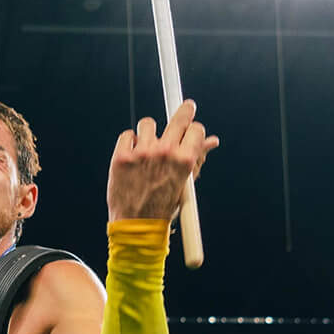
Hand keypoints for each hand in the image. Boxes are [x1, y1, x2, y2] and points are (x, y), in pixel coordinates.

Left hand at [108, 100, 217, 220]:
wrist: (136, 226)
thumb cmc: (163, 207)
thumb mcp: (186, 185)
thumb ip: (198, 160)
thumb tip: (212, 142)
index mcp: (184, 160)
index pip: (196, 129)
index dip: (195, 130)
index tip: (192, 128)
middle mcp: (164, 152)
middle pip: (178, 117)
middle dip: (185, 111)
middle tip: (187, 108)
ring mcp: (141, 153)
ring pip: (148, 123)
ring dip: (150, 132)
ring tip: (150, 147)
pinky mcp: (121, 156)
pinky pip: (127, 135)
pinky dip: (130, 142)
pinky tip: (134, 155)